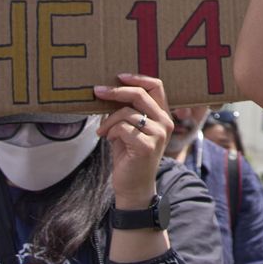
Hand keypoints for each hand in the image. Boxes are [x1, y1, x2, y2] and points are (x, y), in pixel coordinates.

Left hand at [94, 73, 171, 208]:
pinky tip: (108, 139)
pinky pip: (123, 128)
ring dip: (109, 121)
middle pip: (140, 94)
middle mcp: (165, 122)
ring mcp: (158, 134)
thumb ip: (127, 111)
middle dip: (115, 91)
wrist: (133, 187)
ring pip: (127, 112)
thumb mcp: (129, 129)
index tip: (119, 76)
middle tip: (97, 91)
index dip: (137, 78)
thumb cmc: (129, 155)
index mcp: (163, 115)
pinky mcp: (147, 146)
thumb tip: (109, 91)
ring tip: (103, 131)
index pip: (156, 86)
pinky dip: (110, 131)